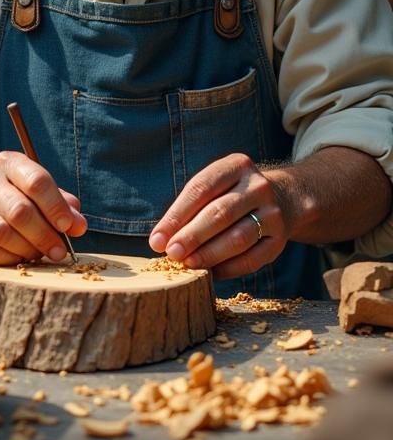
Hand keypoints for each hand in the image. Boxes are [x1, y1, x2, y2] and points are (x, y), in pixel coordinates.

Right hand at [0, 151, 86, 264]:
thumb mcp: (38, 190)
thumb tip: (79, 225)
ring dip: (28, 249)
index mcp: (10, 163)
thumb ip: (62, 204)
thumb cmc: (16, 195)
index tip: (69, 227)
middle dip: (44, 235)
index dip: (56, 207)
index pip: (36, 182)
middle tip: (59, 251)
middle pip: (20, 211)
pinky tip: (20, 259)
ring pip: (3, 233)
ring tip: (41, 254)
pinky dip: (9, 259)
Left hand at [148, 153, 287, 279]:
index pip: (201, 188)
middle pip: (220, 213)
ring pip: (238, 238)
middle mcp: (258, 186)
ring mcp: (273, 212)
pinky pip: (252, 259)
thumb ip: (189, 208)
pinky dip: (228, 269)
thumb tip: (161, 240)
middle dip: (192, 236)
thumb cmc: (232, 195)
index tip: (157, 239)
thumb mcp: (214, 187)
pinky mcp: (279, 239)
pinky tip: (210, 274)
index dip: (176, 215)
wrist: (282, 199)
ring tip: (187, 264)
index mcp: (236, 166)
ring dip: (209, 254)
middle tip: (171, 253)